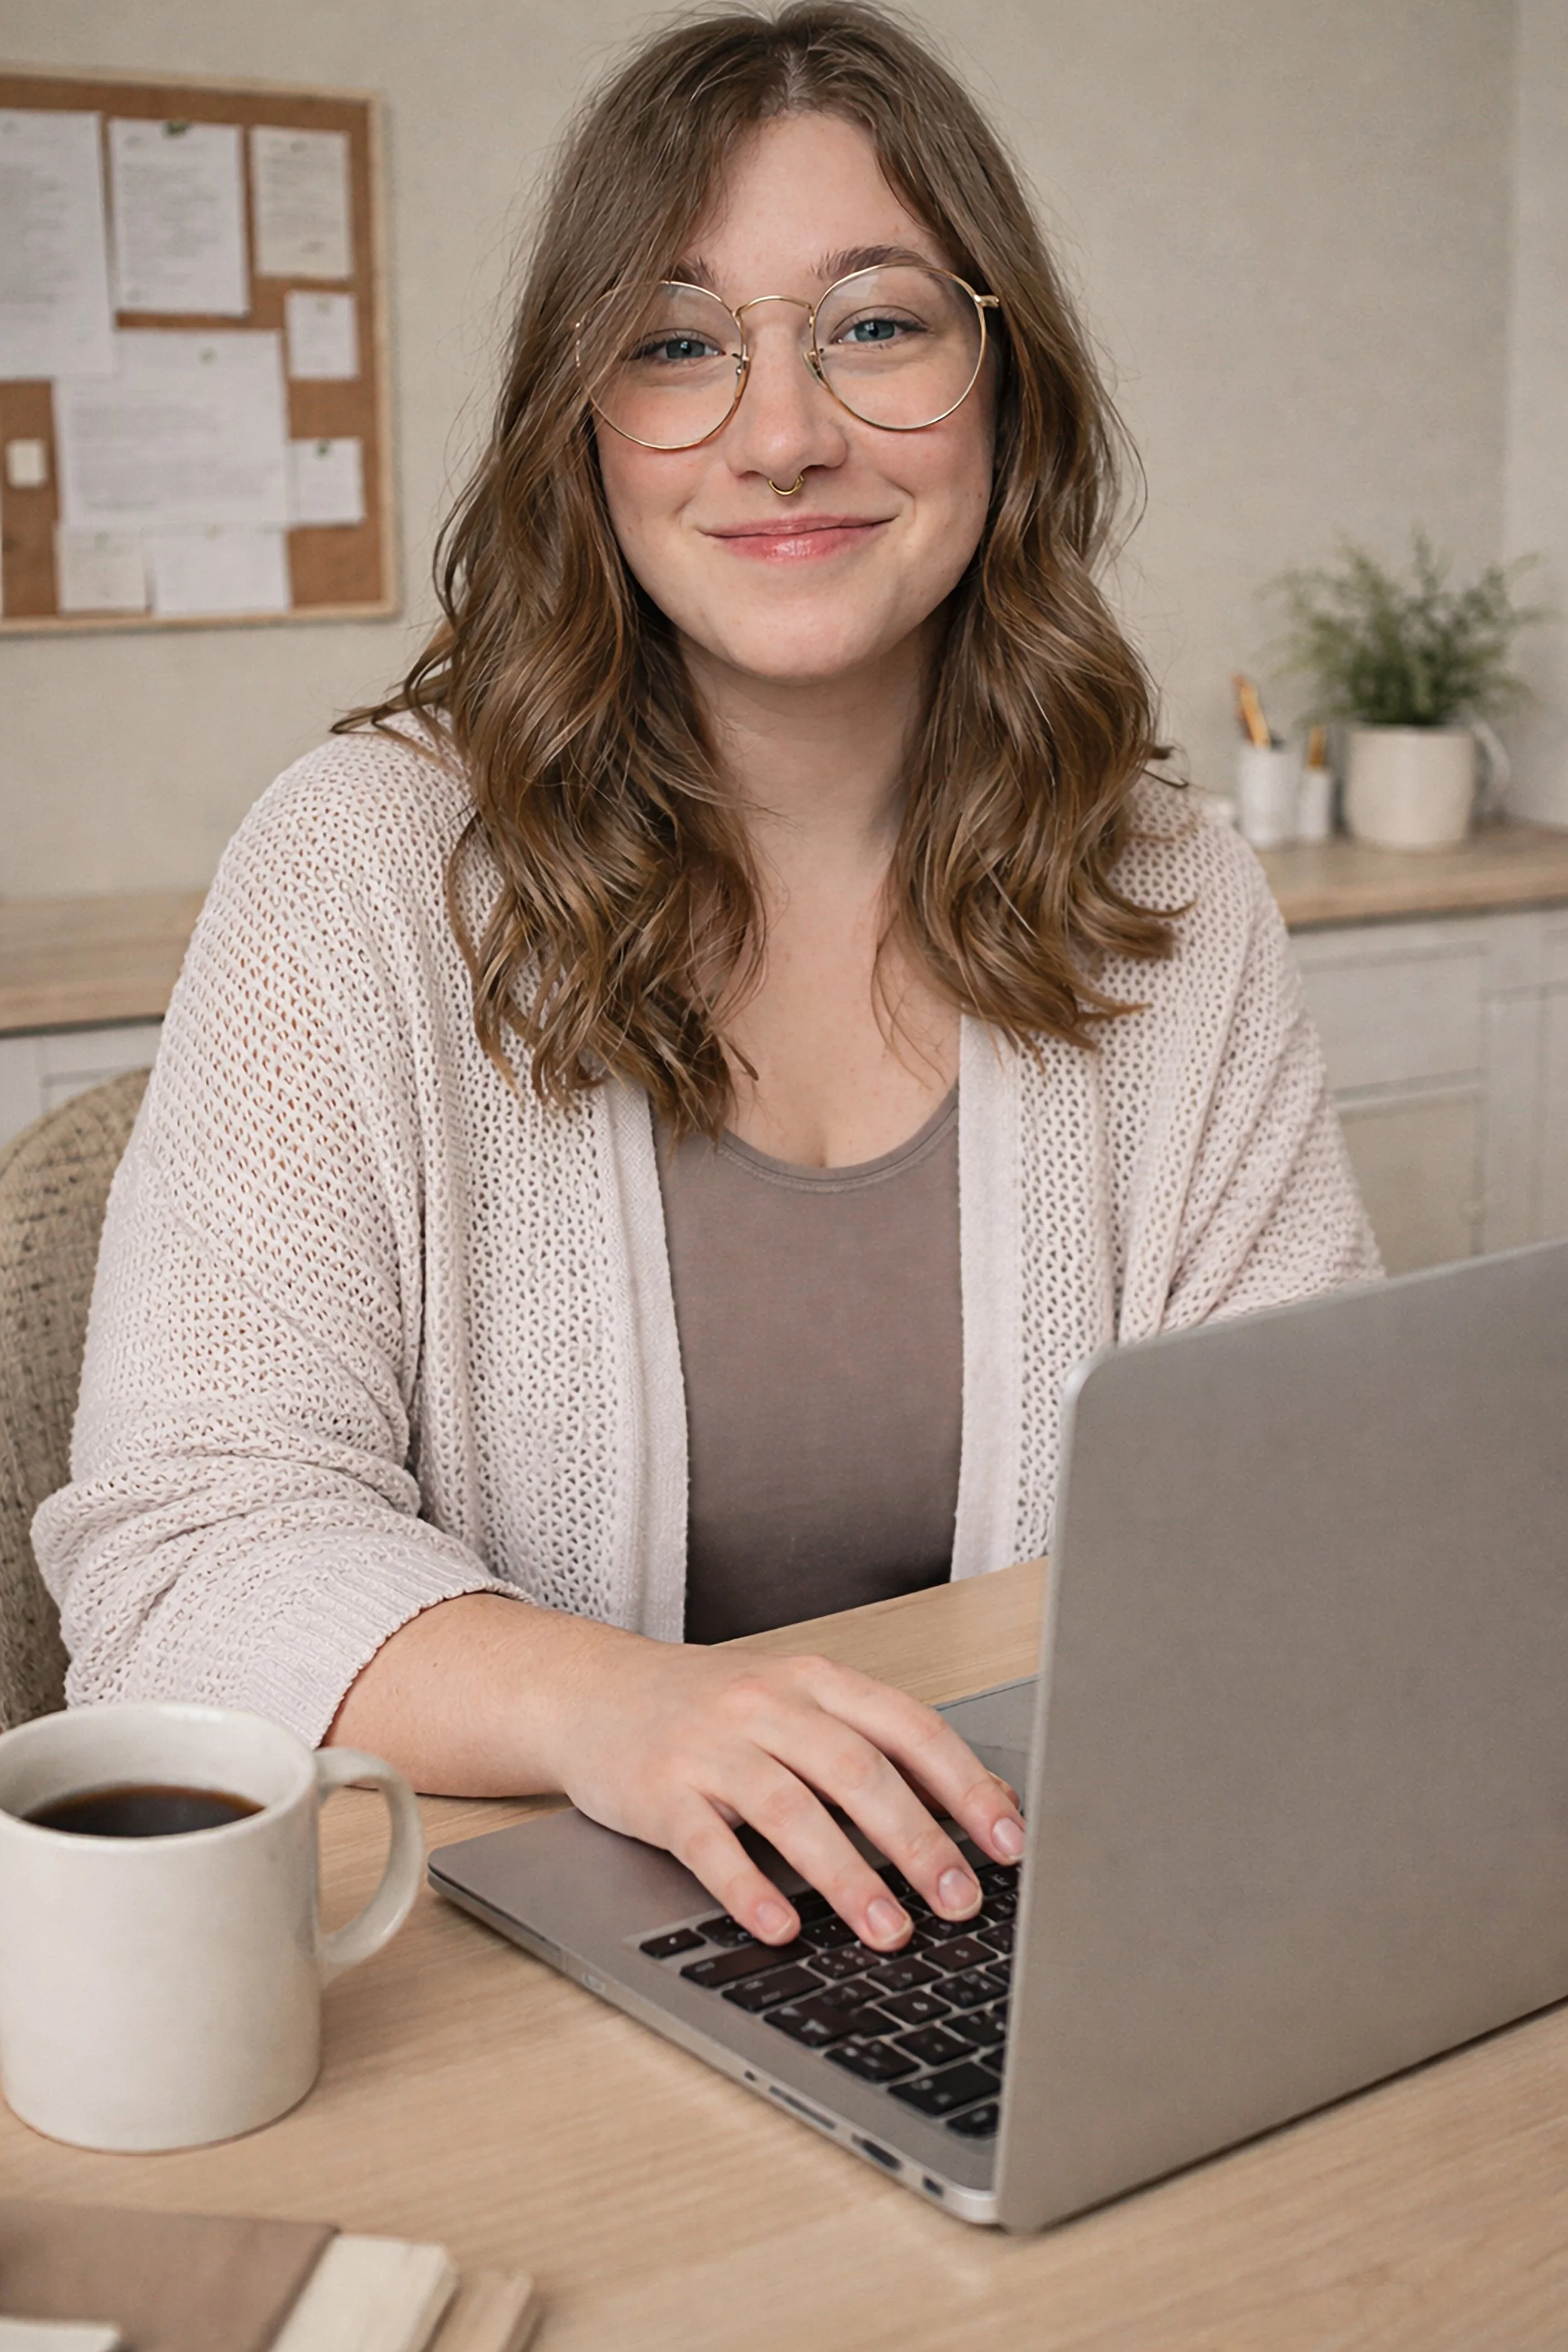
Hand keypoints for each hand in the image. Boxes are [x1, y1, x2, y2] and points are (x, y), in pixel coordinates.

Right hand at [535, 1628, 1025, 1952]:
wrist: (591, 1691)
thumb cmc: (710, 1709)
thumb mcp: (801, 1707)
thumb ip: (883, 1745)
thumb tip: (989, 1800)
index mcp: (816, 1682)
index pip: (909, 1729)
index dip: (966, 1786)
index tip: (1010, 1843)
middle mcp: (767, 1705)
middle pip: (857, 1770)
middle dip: (917, 1841)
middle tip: (960, 1902)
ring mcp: (710, 1745)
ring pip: (791, 1808)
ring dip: (846, 1875)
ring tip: (888, 1932)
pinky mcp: (658, 1790)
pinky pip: (707, 1844)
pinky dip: (747, 1887)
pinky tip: (779, 1927)